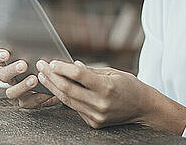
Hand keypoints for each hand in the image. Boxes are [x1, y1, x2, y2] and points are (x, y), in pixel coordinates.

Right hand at [0, 48, 59, 108]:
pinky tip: (47, 91)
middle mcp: (10, 76)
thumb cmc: (47, 59)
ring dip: (22, 86)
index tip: (6, 53)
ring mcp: (17, 90)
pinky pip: (27, 103)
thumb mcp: (42, 48)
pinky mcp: (27, 102)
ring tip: (34, 79)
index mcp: (9, 61)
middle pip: (1, 75)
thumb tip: (39, 30)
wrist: (60, 78)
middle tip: (23, 65)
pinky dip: (37, 97)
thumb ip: (36, 42)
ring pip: (11, 92)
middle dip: (11, 70)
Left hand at [36, 60, 185, 133]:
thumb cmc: (130, 86)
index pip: (77, 76)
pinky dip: (65, 97)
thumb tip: (70, 66)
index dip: (62, 68)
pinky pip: (75, 108)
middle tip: (40, 66)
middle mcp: (101, 103)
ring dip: (53, 87)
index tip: (51, 62)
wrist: (144, 109)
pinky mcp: (94, 123)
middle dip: (51, 76)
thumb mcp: (112, 72)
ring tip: (43, 77)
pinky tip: (56, 88)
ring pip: (68, 100)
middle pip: (68, 89)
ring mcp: (97, 116)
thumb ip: (90, 71)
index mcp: (107, 87)